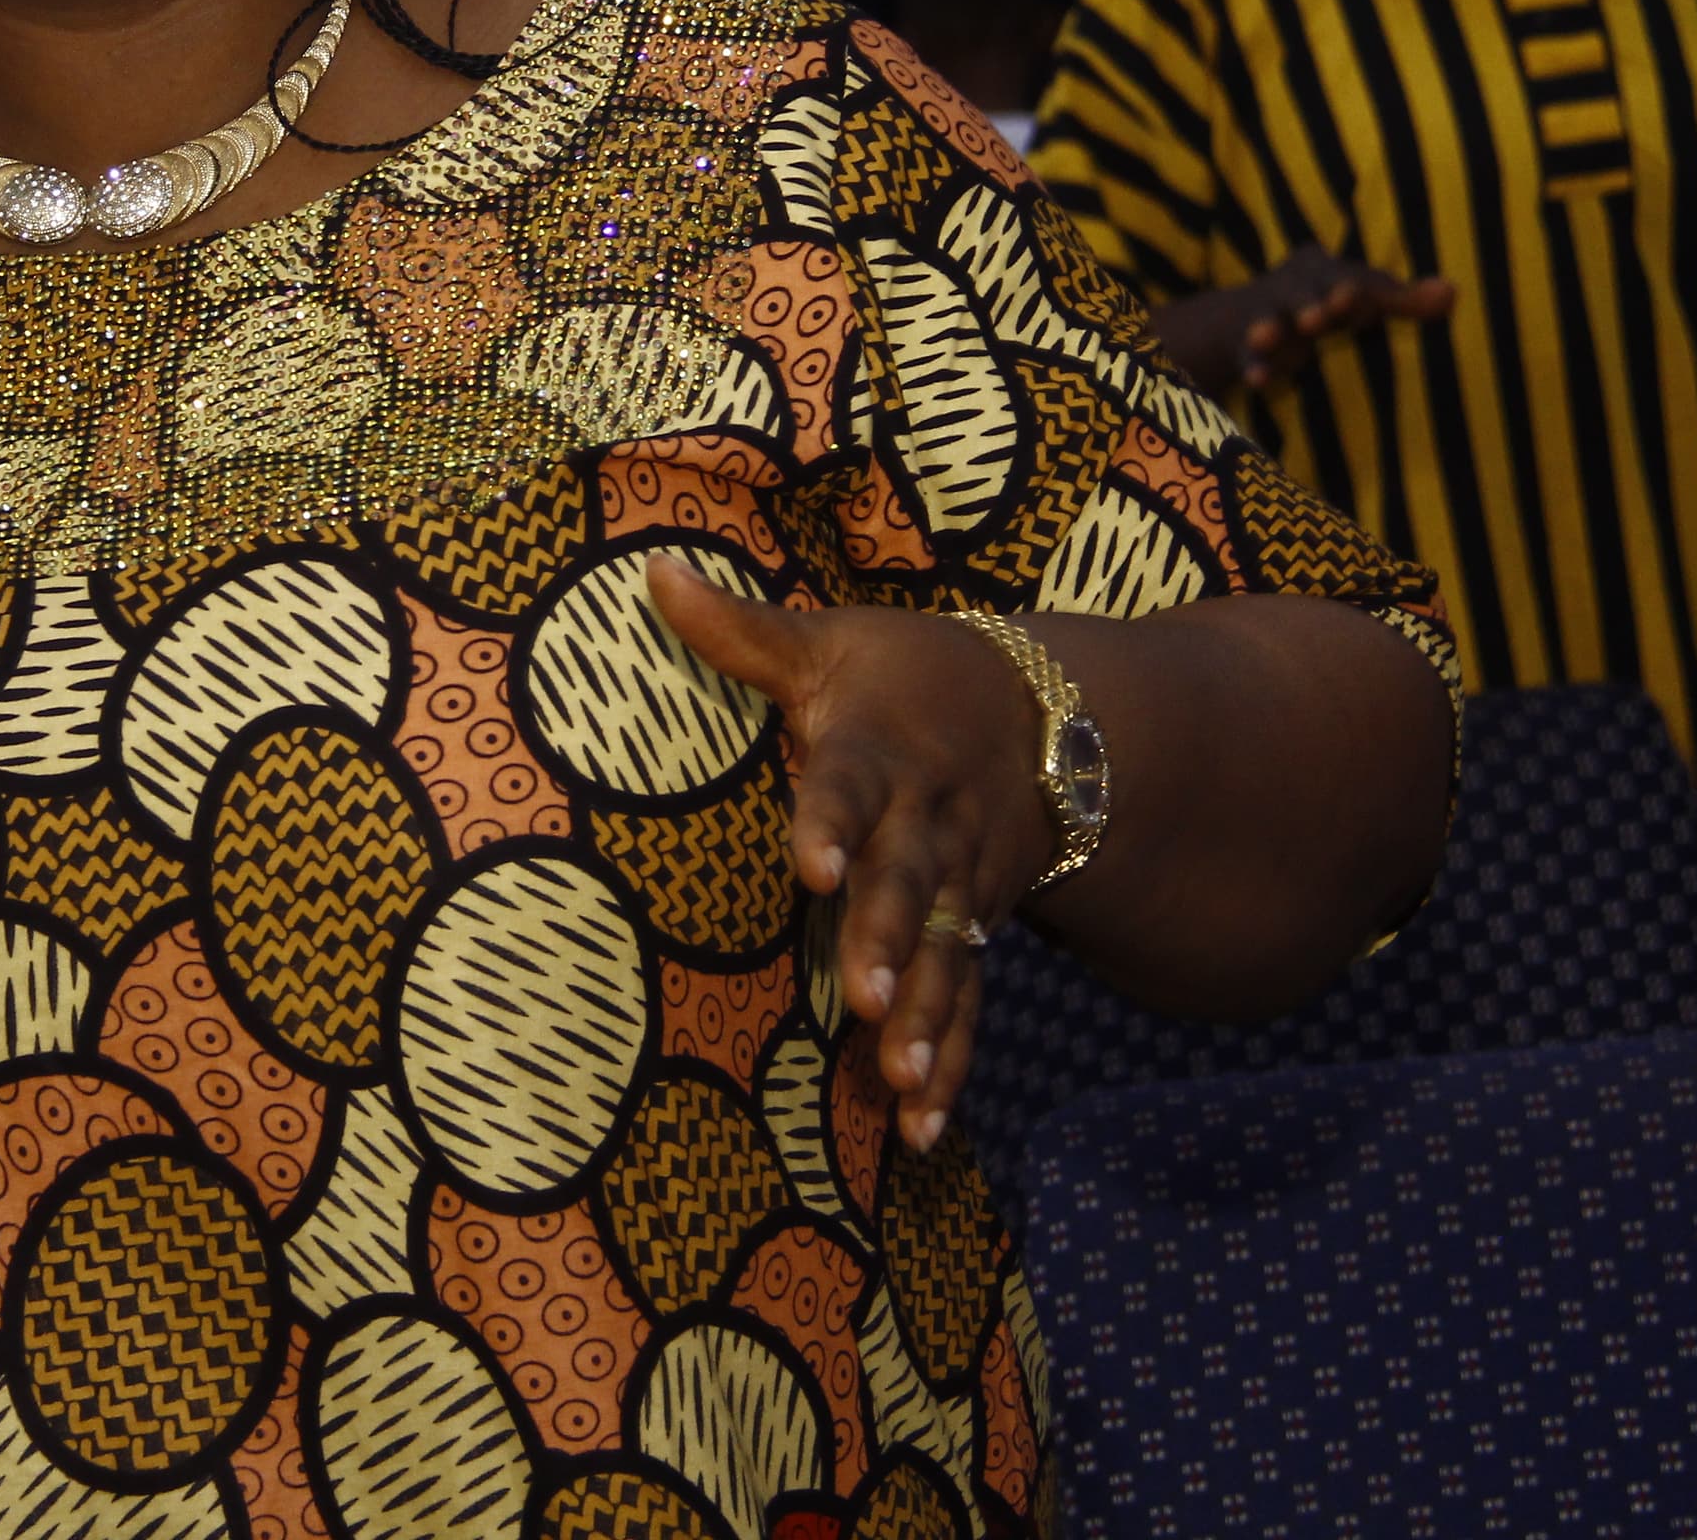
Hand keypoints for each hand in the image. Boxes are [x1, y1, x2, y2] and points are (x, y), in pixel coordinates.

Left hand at [646, 559, 1054, 1153]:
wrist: (1048, 712)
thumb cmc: (907, 677)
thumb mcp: (832, 642)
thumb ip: (742, 628)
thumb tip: (649, 567)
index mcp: (879, 753)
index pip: (853, 787)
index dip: (833, 822)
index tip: (813, 864)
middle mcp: (927, 826)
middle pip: (909, 885)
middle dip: (888, 940)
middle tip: (861, 997)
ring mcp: (960, 888)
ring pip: (945, 956)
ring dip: (925, 1018)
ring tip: (900, 1080)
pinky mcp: (976, 932)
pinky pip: (968, 1003)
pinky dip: (951, 1062)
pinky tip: (923, 1129)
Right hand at [1161, 245, 1452, 396]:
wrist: (1251, 318)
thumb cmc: (1328, 304)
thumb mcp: (1363, 297)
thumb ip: (1405, 299)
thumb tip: (1453, 292)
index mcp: (1323, 267)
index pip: (1345, 277)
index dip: (1349, 289)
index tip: (1351, 298)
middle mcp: (1291, 287)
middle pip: (1301, 293)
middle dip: (1309, 303)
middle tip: (1316, 319)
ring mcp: (1265, 316)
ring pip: (1268, 321)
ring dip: (1268, 327)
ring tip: (1265, 336)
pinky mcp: (1246, 348)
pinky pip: (1248, 357)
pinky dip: (1254, 366)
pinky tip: (1259, 380)